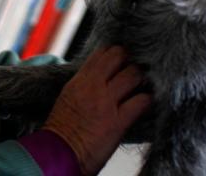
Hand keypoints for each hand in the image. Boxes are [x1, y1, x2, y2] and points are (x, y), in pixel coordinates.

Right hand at [41, 46, 150, 174]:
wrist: (58, 154)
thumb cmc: (62, 129)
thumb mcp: (68, 96)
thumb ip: (85, 82)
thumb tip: (101, 75)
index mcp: (80, 80)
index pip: (103, 52)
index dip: (117, 52)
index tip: (124, 57)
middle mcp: (94, 86)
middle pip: (120, 56)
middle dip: (131, 60)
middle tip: (136, 69)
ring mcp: (107, 103)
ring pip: (133, 75)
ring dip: (141, 80)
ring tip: (143, 86)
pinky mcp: (118, 122)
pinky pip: (141, 102)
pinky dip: (147, 100)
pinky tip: (146, 104)